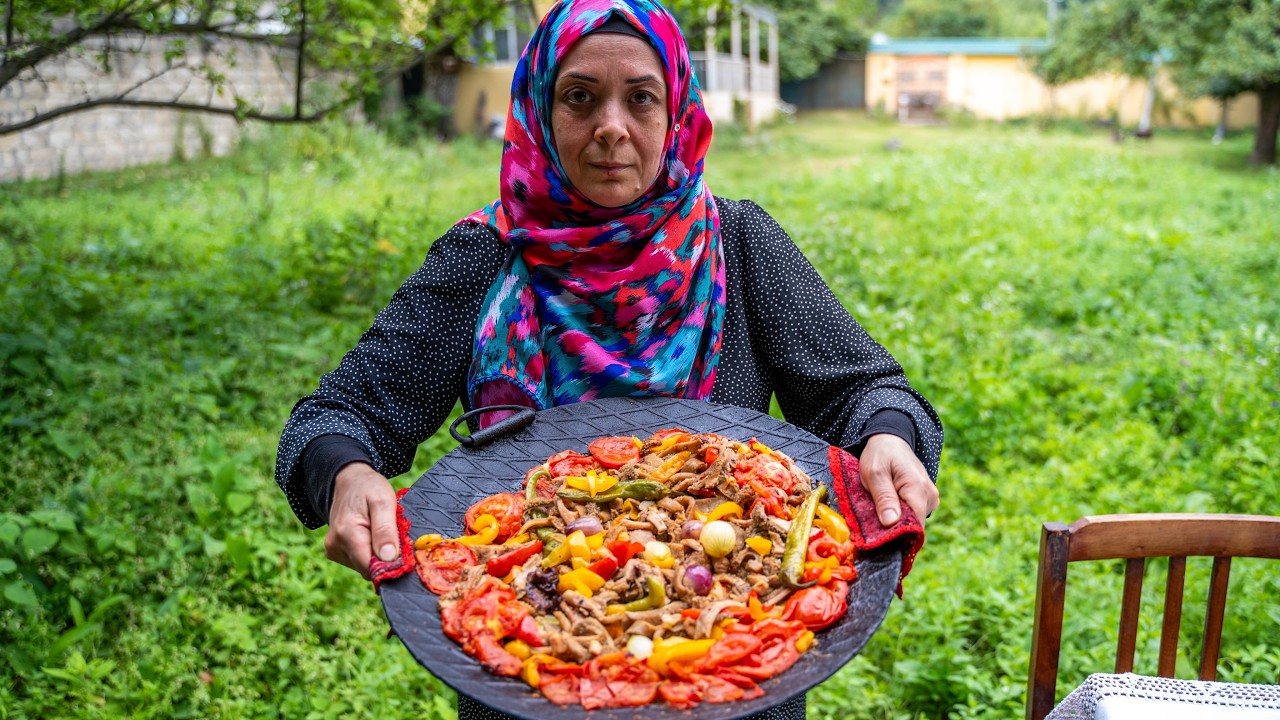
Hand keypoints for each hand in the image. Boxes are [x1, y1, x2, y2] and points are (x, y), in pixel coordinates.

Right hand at [324, 462, 398, 578]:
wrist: (350, 480)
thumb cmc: (369, 488)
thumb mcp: (383, 502)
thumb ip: (385, 531)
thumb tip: (389, 559)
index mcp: (347, 534)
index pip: (370, 568)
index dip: (389, 564)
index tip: (401, 551)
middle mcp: (335, 546)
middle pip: (367, 569)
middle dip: (383, 557)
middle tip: (391, 534)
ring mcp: (333, 549)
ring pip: (363, 566)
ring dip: (376, 554)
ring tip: (378, 531)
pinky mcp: (334, 551)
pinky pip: (357, 561)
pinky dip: (368, 552)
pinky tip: (370, 535)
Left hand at [859, 433, 937, 526]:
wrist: (890, 441)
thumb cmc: (880, 455)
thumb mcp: (874, 474)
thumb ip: (883, 497)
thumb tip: (891, 523)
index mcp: (917, 487)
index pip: (915, 523)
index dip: (899, 534)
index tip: (880, 537)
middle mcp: (930, 494)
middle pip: (915, 524)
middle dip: (896, 528)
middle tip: (874, 521)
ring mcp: (931, 497)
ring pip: (915, 521)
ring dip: (898, 520)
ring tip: (881, 508)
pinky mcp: (927, 499)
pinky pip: (915, 514)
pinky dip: (902, 515)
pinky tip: (890, 505)